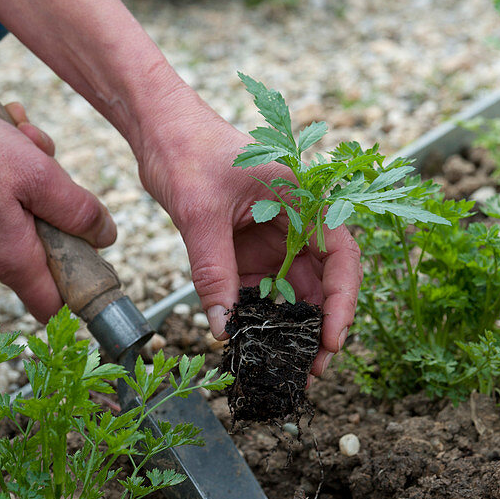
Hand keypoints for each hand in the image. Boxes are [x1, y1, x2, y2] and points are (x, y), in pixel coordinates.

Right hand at [0, 95, 115, 321]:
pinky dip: (9, 176)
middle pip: (44, 250)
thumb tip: (106, 236)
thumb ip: (78, 210)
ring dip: (33, 179)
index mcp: (12, 260)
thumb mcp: (39, 174)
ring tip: (24, 138)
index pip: (53, 306)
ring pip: (24, 219)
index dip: (78, 287)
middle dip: (56, 204)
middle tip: (49, 161)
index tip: (91, 253)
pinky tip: (5, 139)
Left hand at [138, 106, 361, 378]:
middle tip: (308, 370)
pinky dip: (256, 314)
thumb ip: (214, 272)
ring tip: (282, 365)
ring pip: (292, 288)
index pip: (340, 254)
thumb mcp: (199, 214)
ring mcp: (272, 234)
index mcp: (302, 197)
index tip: (330, 340)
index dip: (342, 300)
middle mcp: (295, 218)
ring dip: (288, 326)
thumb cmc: (186, 150)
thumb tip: (224, 329)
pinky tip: (251, 341)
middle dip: (318, 325)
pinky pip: (259, 286)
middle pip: (321, 279)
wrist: (157, 128)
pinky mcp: (247, 246)